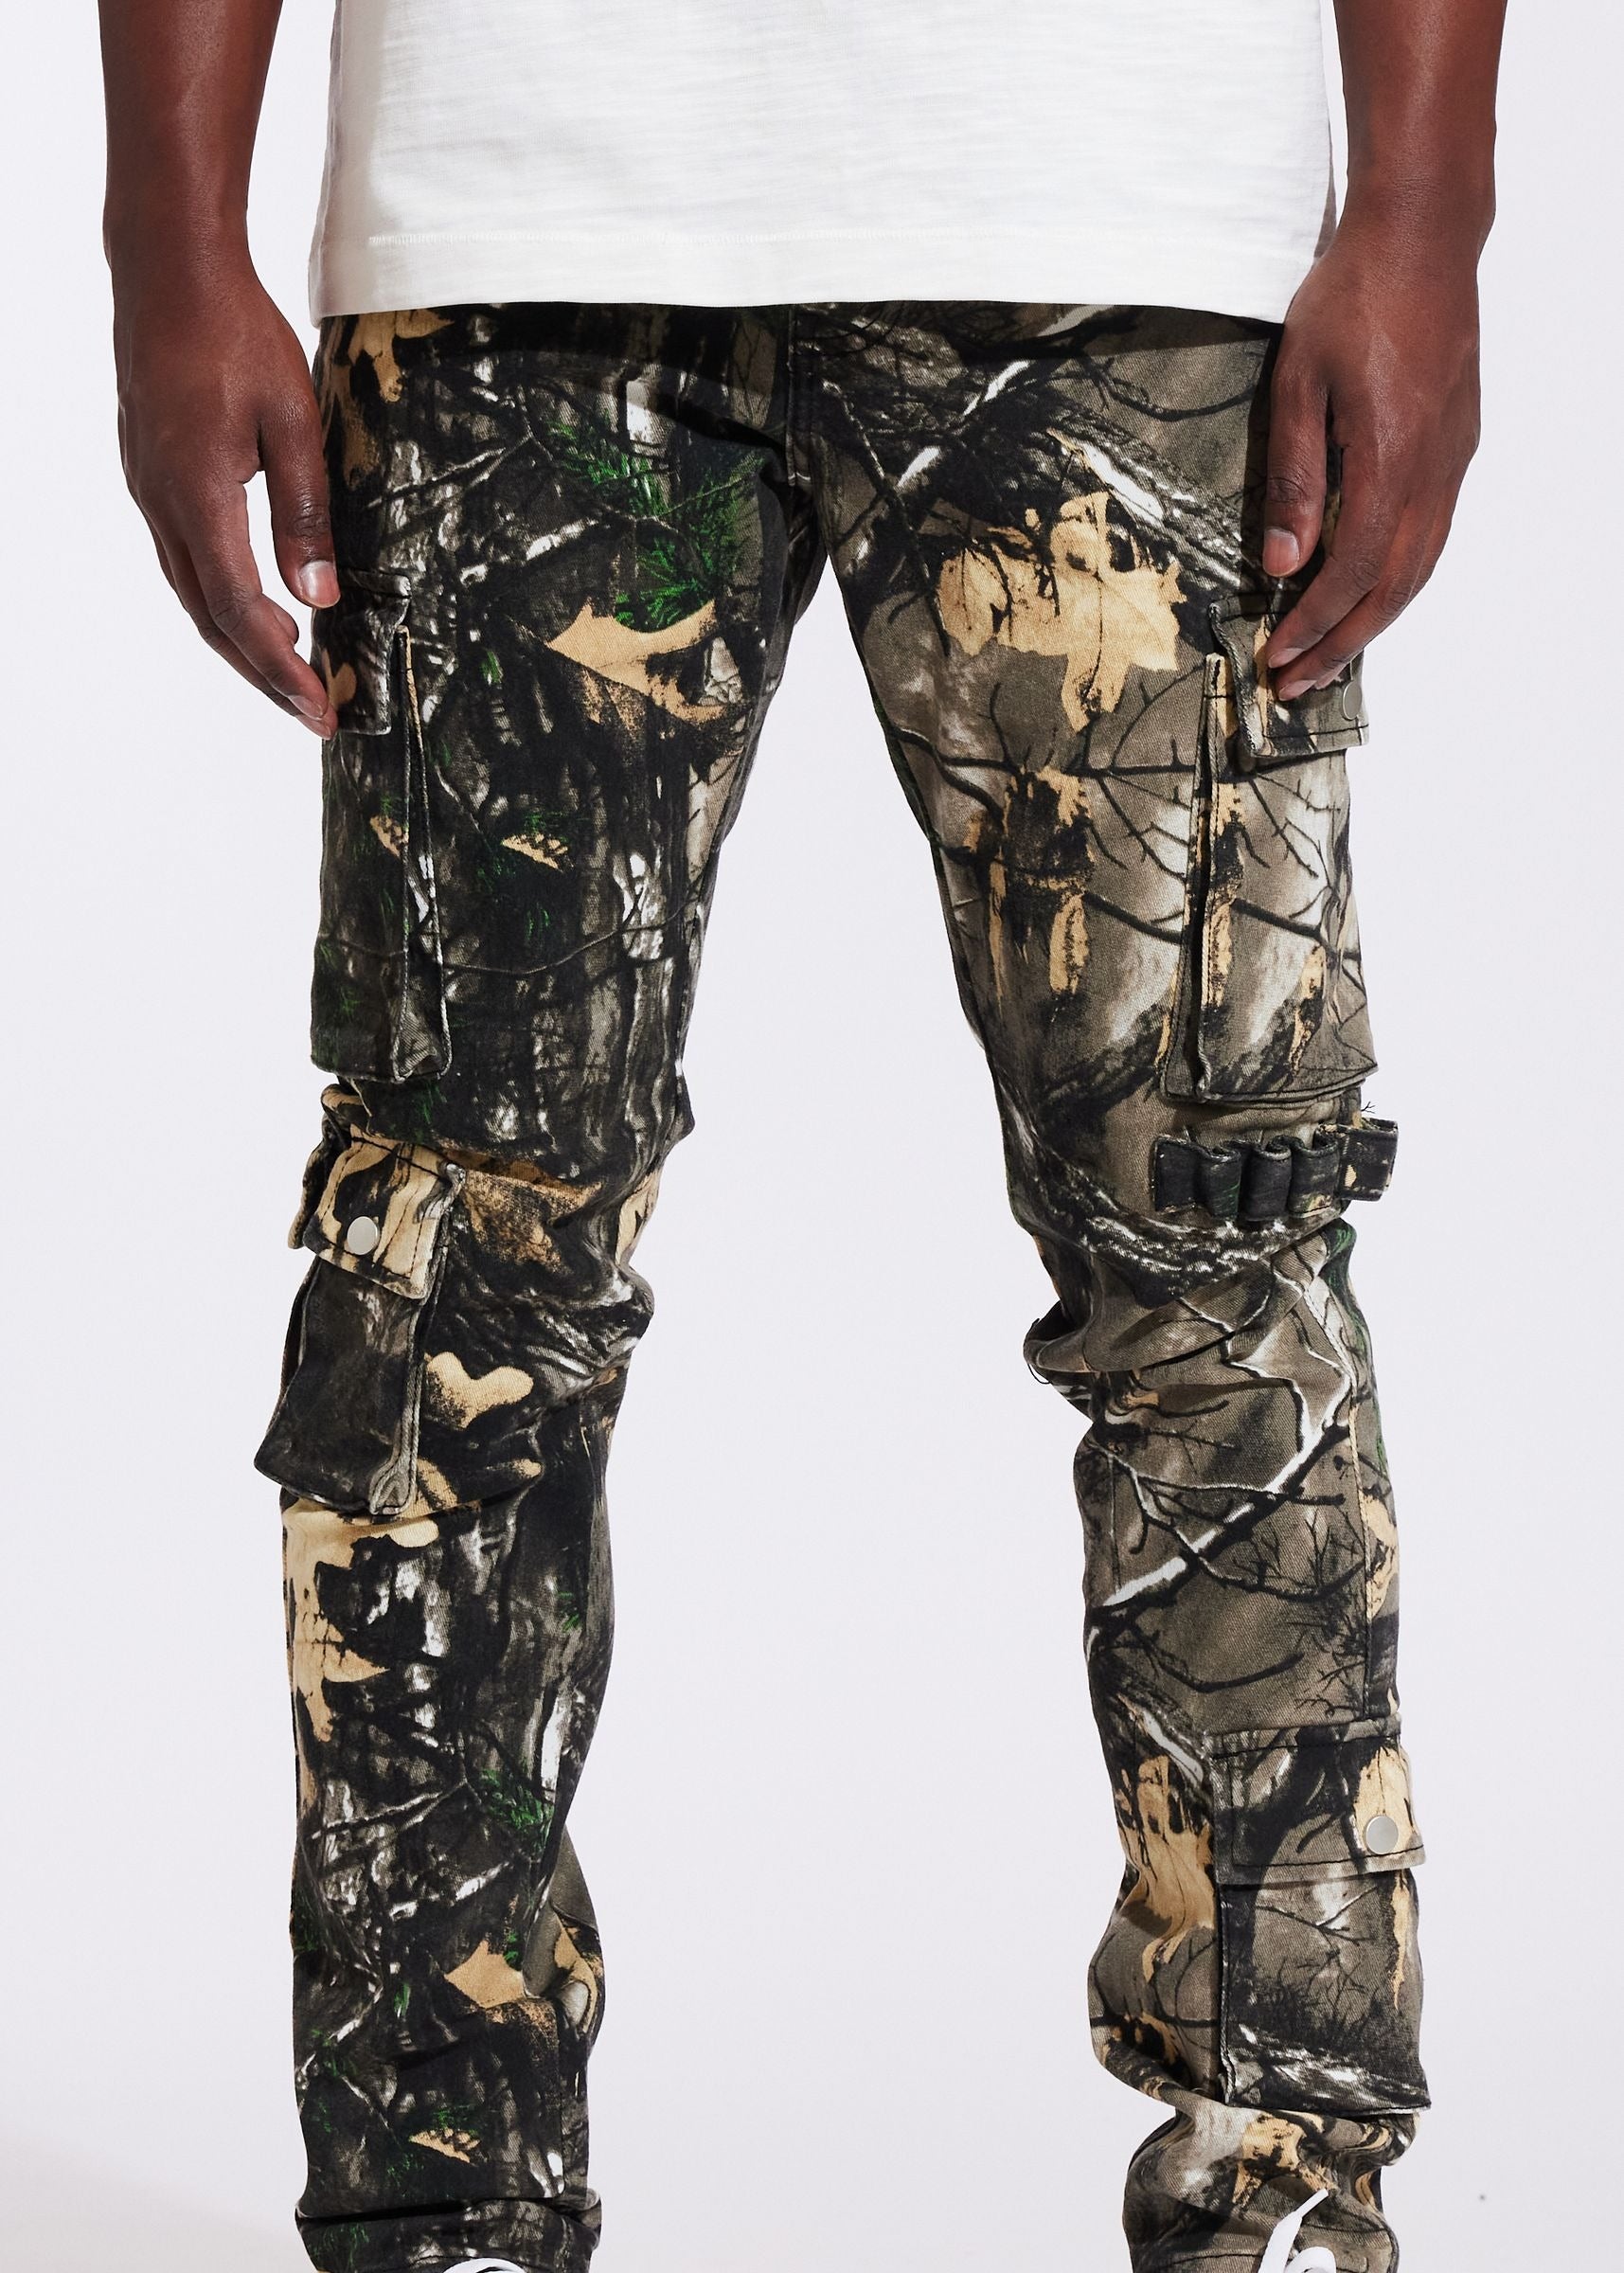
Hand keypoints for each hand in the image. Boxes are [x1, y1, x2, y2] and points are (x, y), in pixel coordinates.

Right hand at [113, 261, 338, 732]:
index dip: (281, 669)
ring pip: (192, 592)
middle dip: (263, 673)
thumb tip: (321, 596)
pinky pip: (184, 558)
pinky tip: (256, 607)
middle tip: (313, 713)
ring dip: (240, 641)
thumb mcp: (293, 420)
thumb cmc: (236, 332)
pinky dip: (221, 598)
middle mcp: (162, 503)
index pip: (240, 609)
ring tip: (291, 675)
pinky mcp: (152, 475)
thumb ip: (306, 512)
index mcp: (198, 495)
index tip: (319, 710)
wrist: (168, 269)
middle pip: (210, 618)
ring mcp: (150, 490)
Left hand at [1261, 204, 1482, 700]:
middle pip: (1393, 587)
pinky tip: (1367, 596)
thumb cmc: (1353, 297)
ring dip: (1373, 621)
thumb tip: (1283, 563)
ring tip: (1327, 657)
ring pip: (1420, 567)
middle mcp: (1432, 469)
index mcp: (1389, 457)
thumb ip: (1294, 478)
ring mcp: (1452, 459)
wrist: (1423, 235)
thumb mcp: (1298, 383)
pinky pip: (1432, 535)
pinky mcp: (1457, 446)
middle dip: (1342, 644)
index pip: (1353, 571)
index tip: (1277, 658)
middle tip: (1297, 685)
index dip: (1314, 625)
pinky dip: (1399, 580)